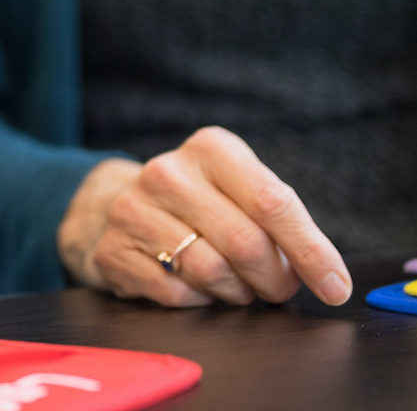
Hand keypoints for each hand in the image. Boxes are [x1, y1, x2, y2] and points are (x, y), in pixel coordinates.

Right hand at [56, 127, 351, 307]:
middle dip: (275, 280)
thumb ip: (282, 221)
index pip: (272, 201)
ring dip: (238, 292)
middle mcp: (167, 172)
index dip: (310, 251)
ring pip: (213, 273)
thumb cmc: (203, 201)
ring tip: (235, 282)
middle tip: (276, 287)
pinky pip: (178, 294)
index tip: (335, 286)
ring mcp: (134, 209)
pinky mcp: (114, 249)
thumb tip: (329, 277)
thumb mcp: (241, 189)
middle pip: (246, 244)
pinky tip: (196, 283)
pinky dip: (200, 300)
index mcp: (210, 149)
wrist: (119, 202)